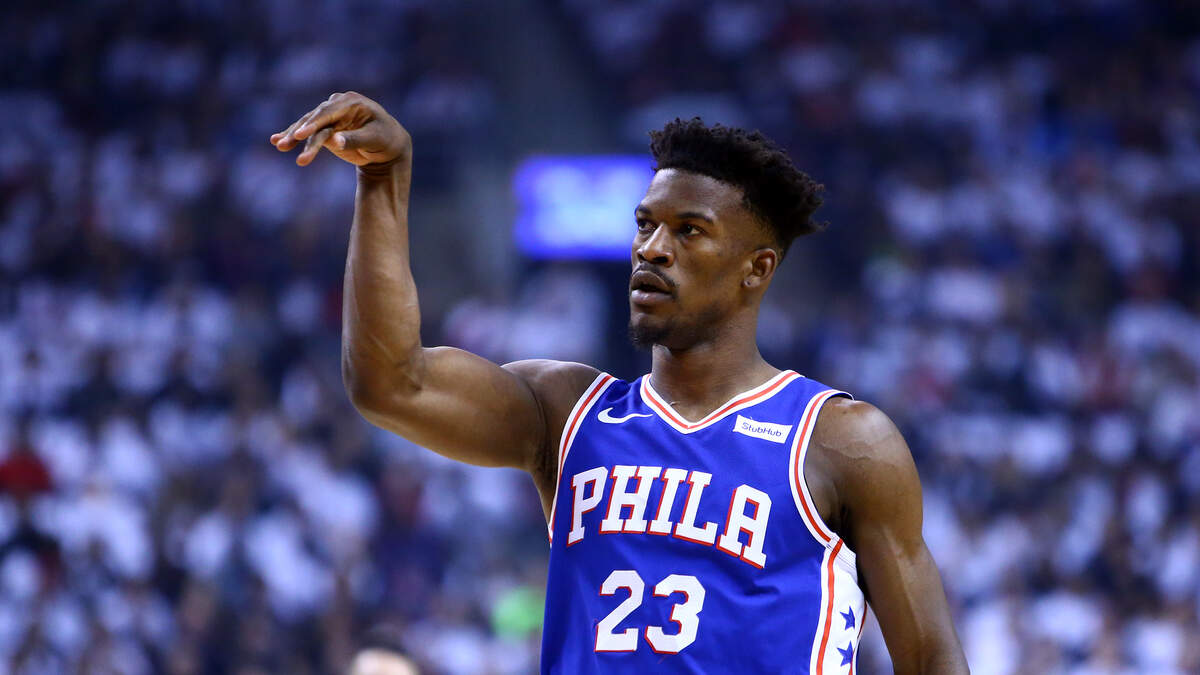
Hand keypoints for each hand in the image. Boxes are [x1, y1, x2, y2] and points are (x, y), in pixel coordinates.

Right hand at [270, 92, 411, 167]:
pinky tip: (276, 140)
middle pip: (314, 118)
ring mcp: (330, 116)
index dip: (314, 123)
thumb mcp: (374, 140)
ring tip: (278, 145)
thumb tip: (334, 141)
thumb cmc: (386, 139)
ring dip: (292, 136)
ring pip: (308, 126)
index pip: (329, 112)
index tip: (300, 134)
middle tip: (285, 144)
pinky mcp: (325, 128)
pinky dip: (293, 136)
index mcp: (352, 102)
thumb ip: (354, 139)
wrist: (389, 146)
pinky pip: (307, 132)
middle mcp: (337, 105)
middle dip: (299, 131)